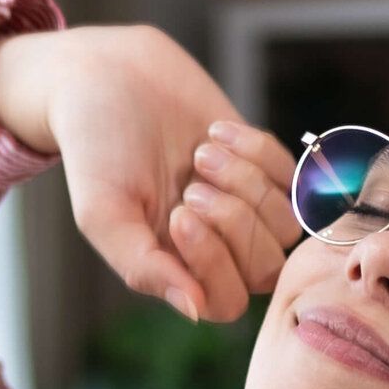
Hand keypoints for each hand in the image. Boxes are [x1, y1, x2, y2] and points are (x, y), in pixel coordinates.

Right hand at [0, 24, 298, 321]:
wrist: (108, 77)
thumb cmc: (95, 151)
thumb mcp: (103, 213)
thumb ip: (142, 267)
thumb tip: (194, 311)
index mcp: (176, 270)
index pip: (225, 302)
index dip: (212, 263)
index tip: (178, 214)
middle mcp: (216, 247)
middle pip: (263, 269)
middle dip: (231, 221)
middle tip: (189, 183)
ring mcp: (244, 206)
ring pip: (284, 226)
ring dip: (246, 183)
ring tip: (200, 152)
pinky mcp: (263, 165)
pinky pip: (293, 177)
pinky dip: (258, 151)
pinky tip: (215, 132)